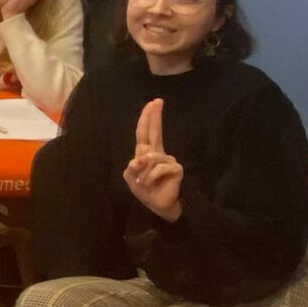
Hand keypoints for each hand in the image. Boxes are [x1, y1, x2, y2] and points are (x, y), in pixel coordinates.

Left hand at [122, 99, 184, 220]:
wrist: (158, 205)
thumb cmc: (145, 191)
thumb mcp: (131, 179)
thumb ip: (132, 167)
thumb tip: (140, 157)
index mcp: (146, 153)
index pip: (146, 133)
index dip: (148, 118)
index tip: (152, 103)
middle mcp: (158, 153)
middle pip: (155, 131)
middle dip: (154, 116)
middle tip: (157, 101)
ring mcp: (169, 159)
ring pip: (150, 157)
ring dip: (143, 172)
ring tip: (143, 182)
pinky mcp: (176, 168)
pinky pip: (158, 168)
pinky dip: (150, 177)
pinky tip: (151, 183)